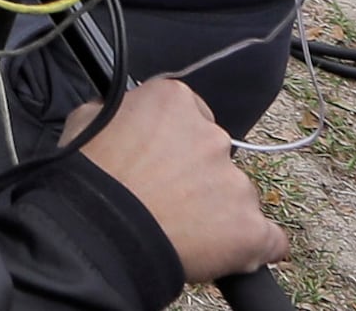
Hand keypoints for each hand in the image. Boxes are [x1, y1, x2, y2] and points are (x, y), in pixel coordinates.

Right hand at [65, 80, 287, 285]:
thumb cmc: (88, 178)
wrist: (98, 231)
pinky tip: (227, 254)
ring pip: (238, 197)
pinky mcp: (252, 229)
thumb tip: (126, 116)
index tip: (160, 159)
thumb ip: (118, 110)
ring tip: (179, 230)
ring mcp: (237, 184)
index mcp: (174, 102)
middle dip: (196, 175)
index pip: (191, 113)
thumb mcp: (86, 119)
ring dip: (217, 211)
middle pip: (216, 155)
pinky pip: (269, 240)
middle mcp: (213, 137)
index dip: (174, 140)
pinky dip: (253, 247)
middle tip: (165, 198)